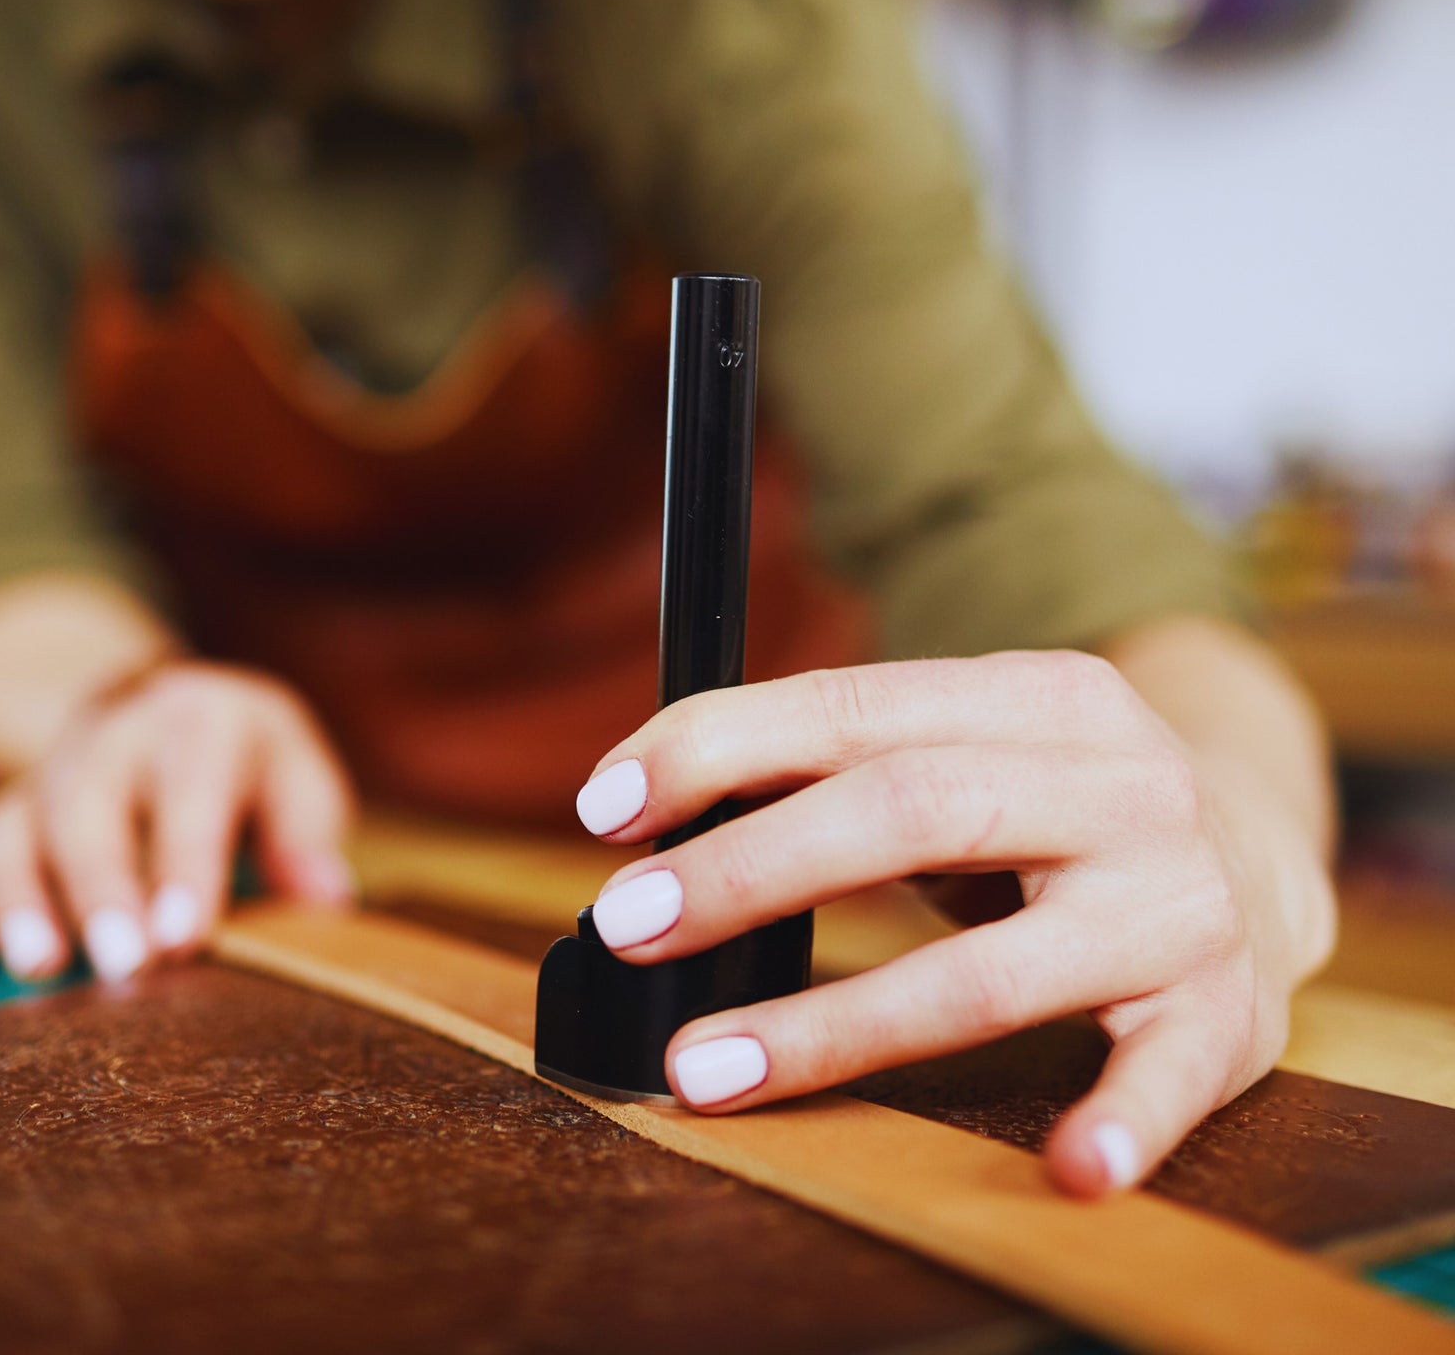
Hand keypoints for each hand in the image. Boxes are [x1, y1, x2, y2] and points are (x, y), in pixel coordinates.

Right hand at [0, 662, 356, 983]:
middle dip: (103, 887)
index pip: (191, 787)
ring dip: (23, 896)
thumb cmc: (255, 764)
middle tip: (124, 968)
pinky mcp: (18, 803)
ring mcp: (57, 764)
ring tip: (39, 968)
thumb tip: (326, 900)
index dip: (186, 863)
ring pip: (21, 820)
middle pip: (93, 801)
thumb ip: (306, 836)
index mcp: (202, 718)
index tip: (184, 940)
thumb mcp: (298, 778)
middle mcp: (118, 731)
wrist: (178, 702)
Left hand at [572, 651, 1335, 1197]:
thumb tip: (655, 809)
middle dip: (751, 868)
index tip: (608, 808)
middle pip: (912, 811)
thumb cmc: (1056, 799)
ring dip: (840, 1024)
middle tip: (629, 924)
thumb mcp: (971, 744)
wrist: (1255, 838)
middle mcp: (1117, 782)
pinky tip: (1068, 1167)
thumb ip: (842, 764)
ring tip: (706, 1069)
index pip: (853, 707)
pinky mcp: (1227, 1007)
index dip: (719, 749)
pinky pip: (1174, 1069)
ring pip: (996, 966)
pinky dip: (1124, 1117)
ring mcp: (1178, 896)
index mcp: (1038, 695)